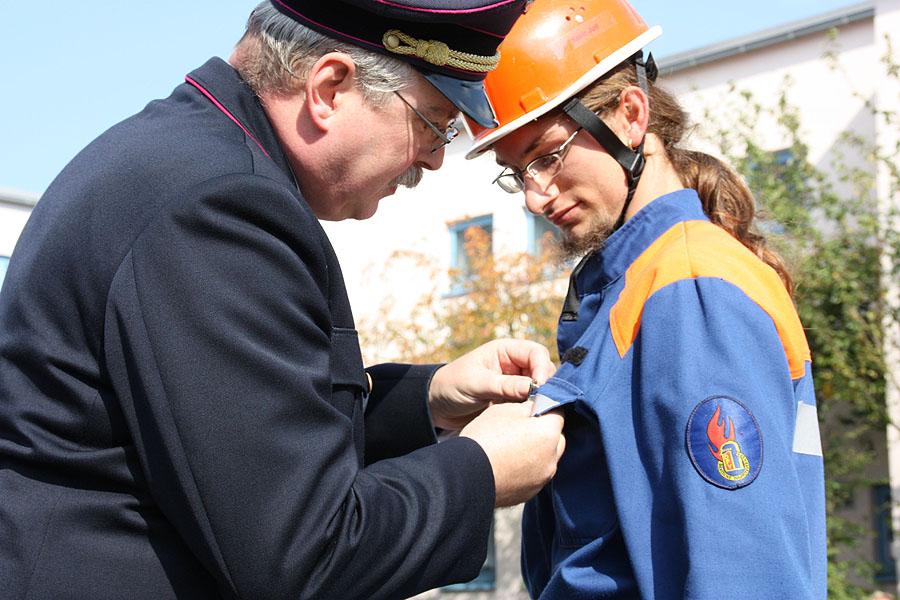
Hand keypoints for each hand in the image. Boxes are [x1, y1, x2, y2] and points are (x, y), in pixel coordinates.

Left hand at [428, 339, 554, 429]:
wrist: (437, 406)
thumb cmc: (452, 386)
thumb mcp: (476, 384)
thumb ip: (505, 385)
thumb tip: (534, 388)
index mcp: (505, 350)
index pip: (536, 352)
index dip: (543, 369)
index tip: (541, 388)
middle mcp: (514, 364)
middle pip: (544, 370)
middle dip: (546, 385)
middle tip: (541, 404)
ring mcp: (515, 382)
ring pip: (541, 388)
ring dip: (540, 399)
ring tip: (535, 412)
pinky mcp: (514, 400)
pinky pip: (532, 402)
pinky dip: (533, 409)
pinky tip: (530, 419)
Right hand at [460, 401, 564, 506]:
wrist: (466, 475)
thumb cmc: (484, 437)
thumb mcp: (505, 409)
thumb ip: (527, 406)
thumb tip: (537, 405)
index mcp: (549, 433)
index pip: (558, 413)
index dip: (544, 407)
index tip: (531, 408)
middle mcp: (552, 457)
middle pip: (556, 438)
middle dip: (544, 431)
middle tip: (520, 428)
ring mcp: (543, 478)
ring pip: (547, 457)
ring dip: (537, 450)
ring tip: (511, 447)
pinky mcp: (531, 492)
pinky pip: (536, 474)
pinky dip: (527, 468)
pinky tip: (508, 464)